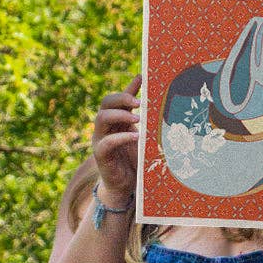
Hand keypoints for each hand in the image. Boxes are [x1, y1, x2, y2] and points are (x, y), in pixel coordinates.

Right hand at [92, 74, 141, 205]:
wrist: (125, 186)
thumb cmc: (136, 159)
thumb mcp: (144, 137)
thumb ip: (148, 122)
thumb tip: (162, 106)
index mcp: (116, 119)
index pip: (119, 97)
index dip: (129, 86)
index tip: (142, 77)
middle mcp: (105, 126)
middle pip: (106, 102)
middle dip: (122, 98)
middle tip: (139, 101)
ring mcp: (100, 139)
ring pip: (102, 118)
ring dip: (120, 114)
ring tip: (137, 118)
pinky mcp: (100, 154)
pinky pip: (106, 142)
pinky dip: (120, 137)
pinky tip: (135, 137)